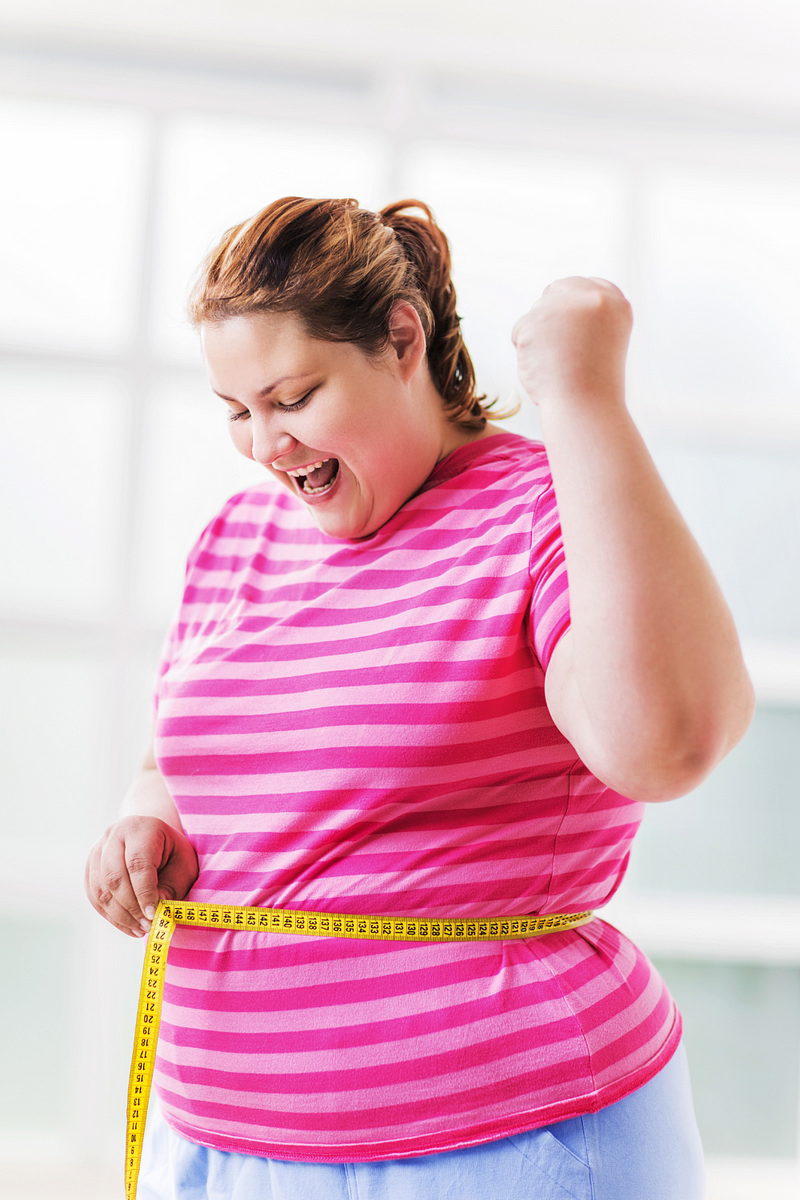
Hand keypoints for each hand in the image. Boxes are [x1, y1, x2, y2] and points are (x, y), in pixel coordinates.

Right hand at [85, 815, 198, 936]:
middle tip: (148, 925)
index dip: (144, 892)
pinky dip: (111, 916)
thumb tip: (154, 913)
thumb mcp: (183, 866)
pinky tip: (129, 926)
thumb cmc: (173, 853)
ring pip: (101, 889)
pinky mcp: (90, 868)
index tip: (153, 915)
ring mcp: (97, 851)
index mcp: (141, 828)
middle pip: (114, 876)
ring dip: (120, 915)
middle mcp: (114, 836)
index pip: (137, 863)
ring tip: (141, 929)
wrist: (153, 838)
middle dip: (131, 907)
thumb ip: (171, 887)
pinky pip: (95, 897)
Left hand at [512, 277, 631, 410]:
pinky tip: (543, 368)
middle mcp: (593, 297)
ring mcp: (564, 306)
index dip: (571, 306)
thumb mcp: (602, 342)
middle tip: (559, 350)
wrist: (584, 407)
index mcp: (616, 303)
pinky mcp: (536, 319)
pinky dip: (525, 352)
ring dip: (538, 338)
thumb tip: (553, 307)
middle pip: (555, 292)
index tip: (570, 330)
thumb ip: (586, 320)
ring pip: (536, 313)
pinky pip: (519, 332)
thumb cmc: (592, 386)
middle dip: (550, 317)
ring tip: (557, 364)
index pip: (584, 285)